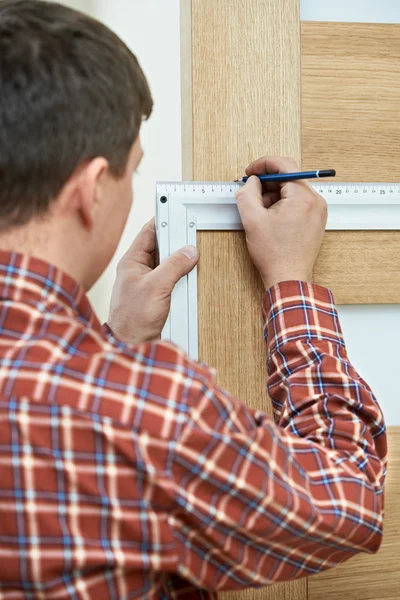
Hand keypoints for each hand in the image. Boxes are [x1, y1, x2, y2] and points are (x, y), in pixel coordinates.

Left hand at [107, 219, 198, 344]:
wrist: (132, 345)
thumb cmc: (133, 318)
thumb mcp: (156, 287)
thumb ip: (174, 266)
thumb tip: (190, 251)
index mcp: (132, 261)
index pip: (149, 232)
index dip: (164, 220)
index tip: (179, 211)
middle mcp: (140, 269)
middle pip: (163, 247)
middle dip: (178, 241)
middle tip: (193, 235)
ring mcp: (150, 282)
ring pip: (170, 263)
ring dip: (182, 261)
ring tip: (193, 256)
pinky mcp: (159, 295)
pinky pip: (174, 279)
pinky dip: (183, 276)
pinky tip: (192, 275)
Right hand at [235, 157, 327, 288]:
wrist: (288, 279)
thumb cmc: (275, 254)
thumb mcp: (252, 219)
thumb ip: (247, 193)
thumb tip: (251, 182)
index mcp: (303, 197)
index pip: (285, 165)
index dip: (263, 165)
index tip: (250, 172)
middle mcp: (315, 201)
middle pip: (289, 178)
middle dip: (266, 184)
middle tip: (250, 193)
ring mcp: (317, 212)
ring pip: (292, 192)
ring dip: (273, 196)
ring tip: (259, 213)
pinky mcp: (315, 222)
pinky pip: (297, 204)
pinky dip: (282, 206)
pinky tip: (269, 219)